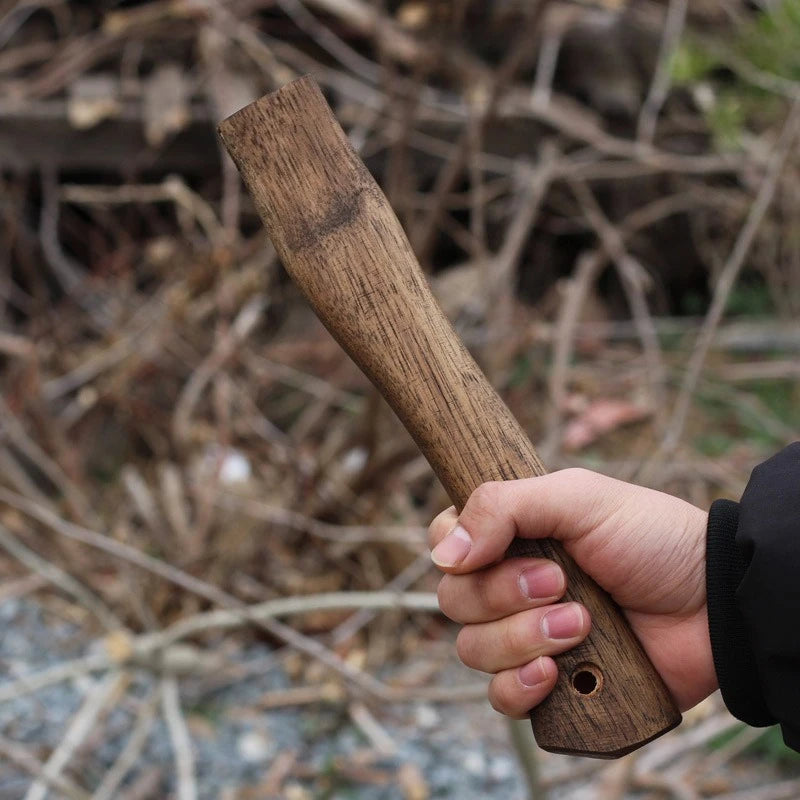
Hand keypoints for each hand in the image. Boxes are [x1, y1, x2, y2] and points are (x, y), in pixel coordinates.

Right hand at [428, 469, 716, 717]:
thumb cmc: (650, 538)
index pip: (443, 546)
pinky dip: (521, 688)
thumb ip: (502, 507)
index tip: (496, 550)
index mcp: (510, 537)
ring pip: (474, 651)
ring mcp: (527, 638)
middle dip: (504, 596)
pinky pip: (502, 699)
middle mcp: (510, 588)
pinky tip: (555, 673)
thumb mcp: (577, 498)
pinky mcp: (551, 687)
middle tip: (562, 584)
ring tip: (581, 624)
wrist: (713, 603)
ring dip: (523, 638)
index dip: (456, 553)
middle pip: (453, 602)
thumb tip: (442, 554)